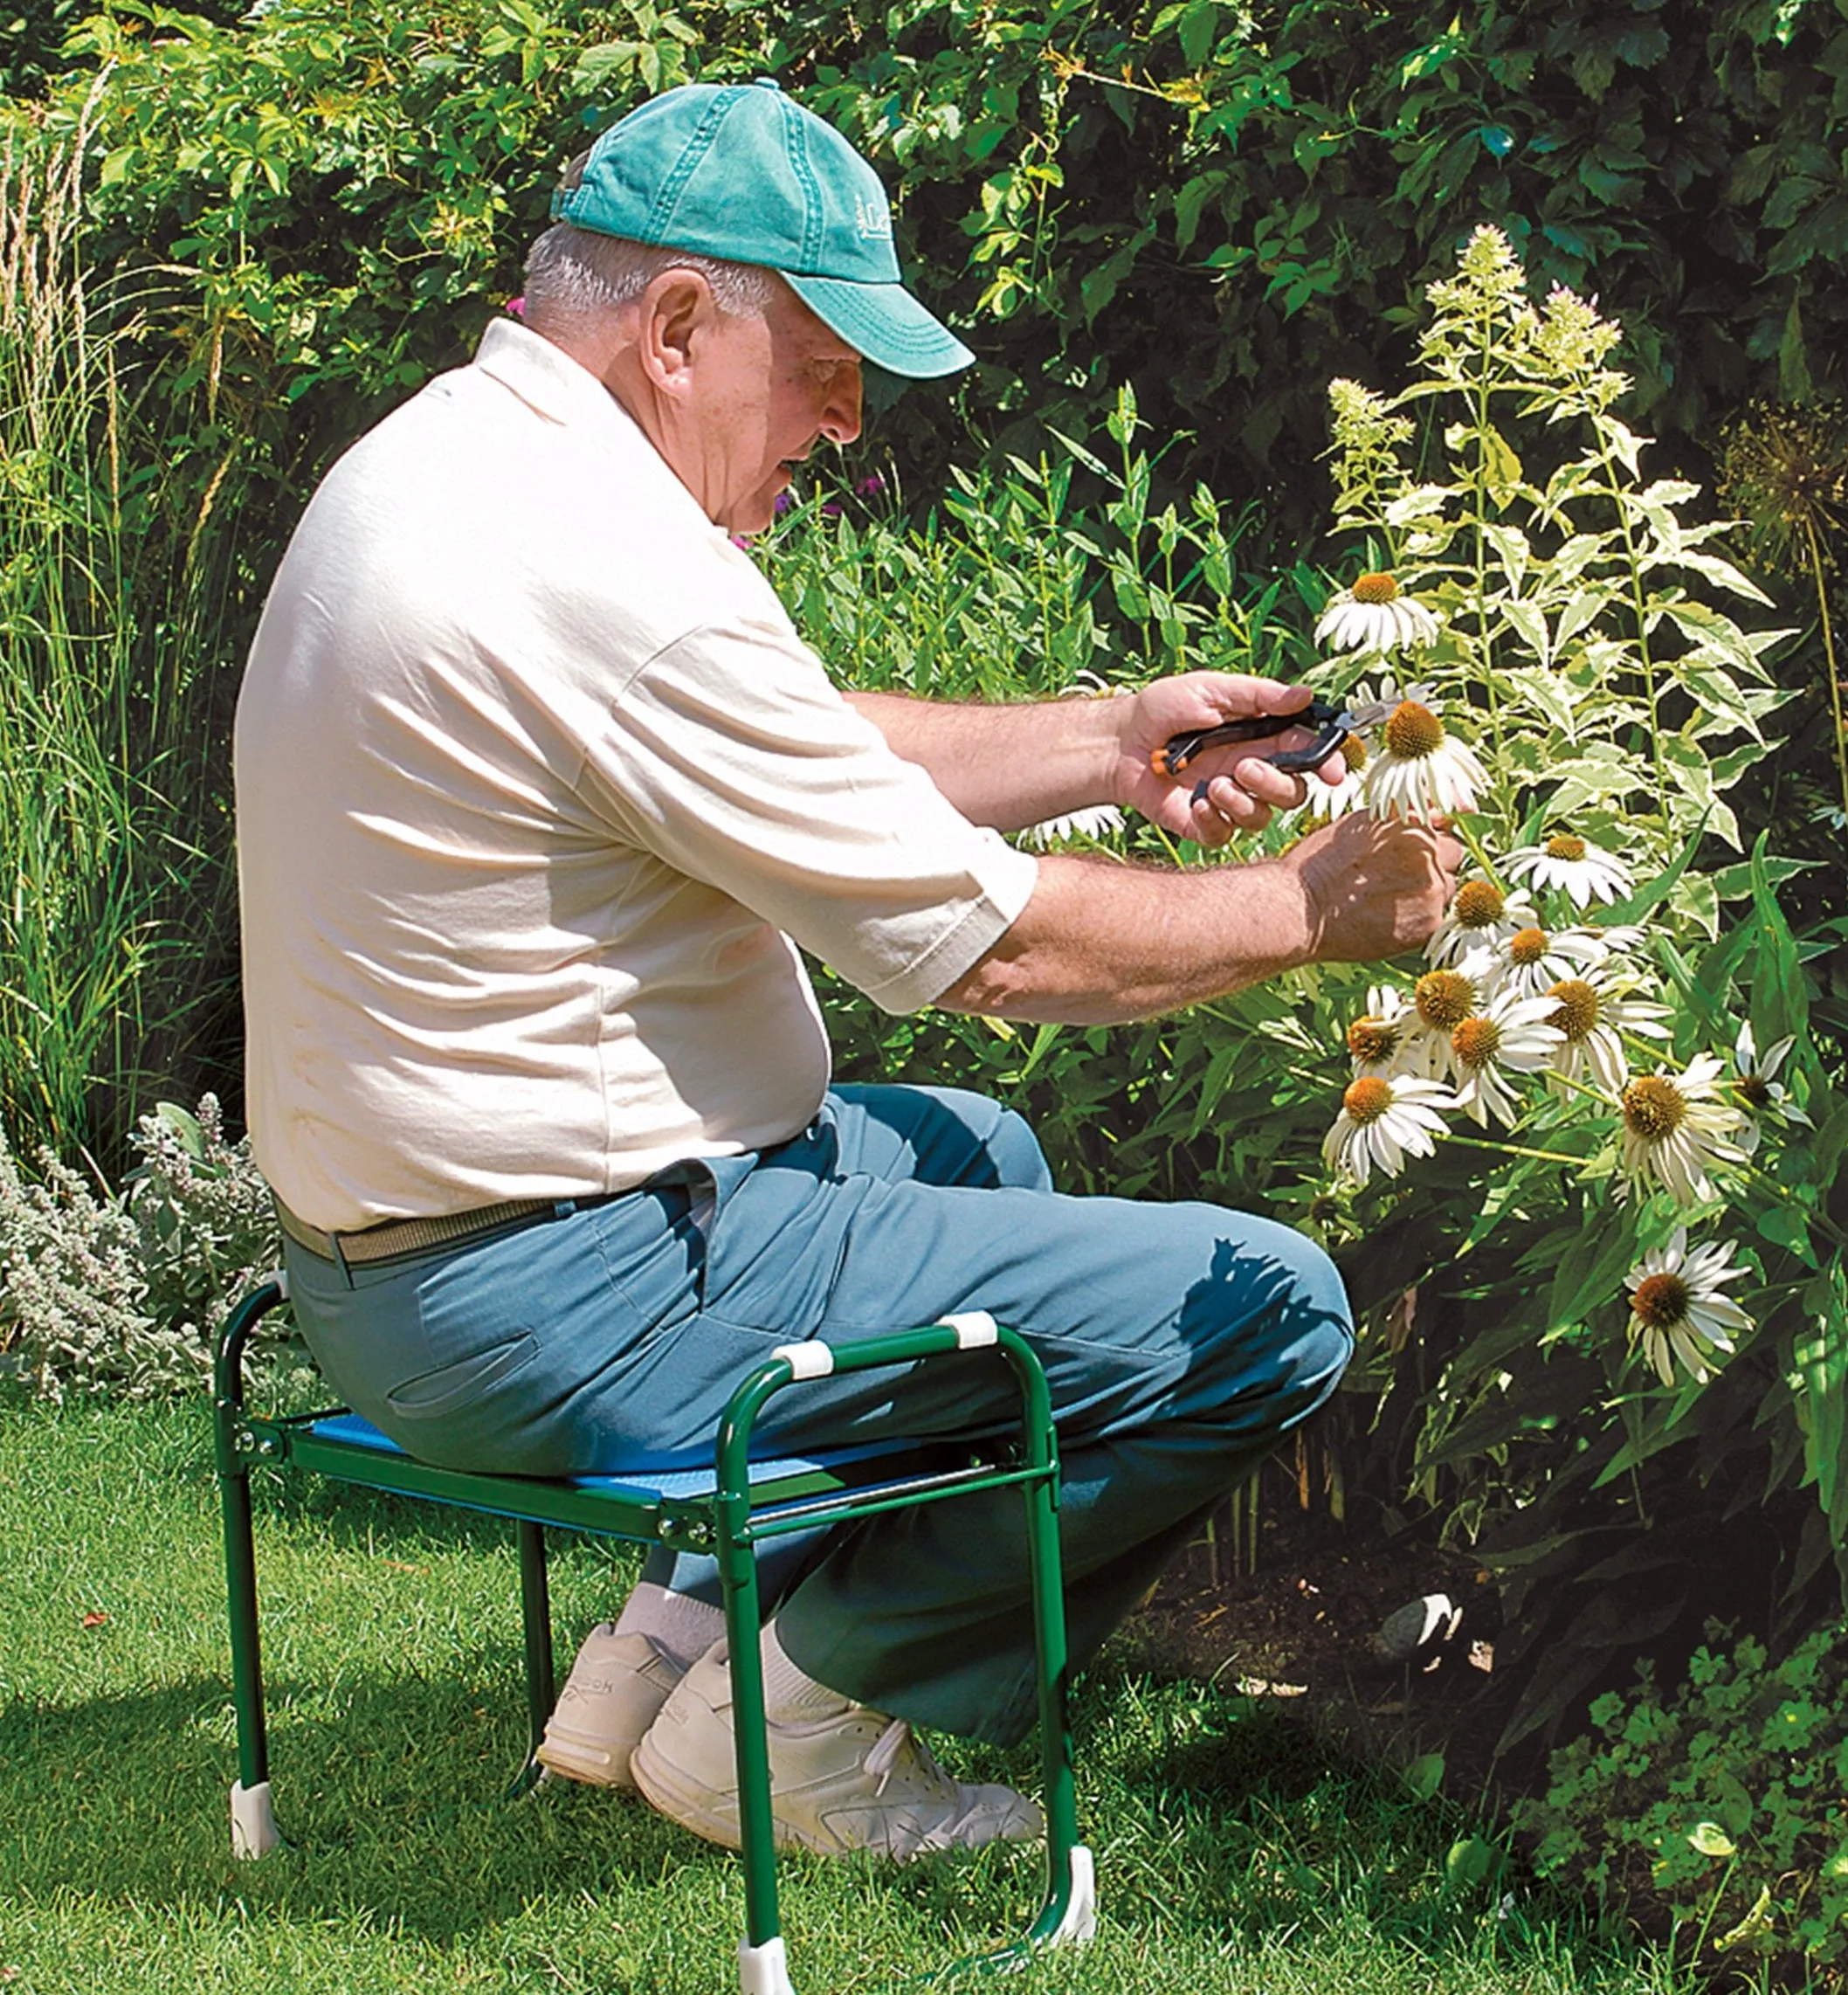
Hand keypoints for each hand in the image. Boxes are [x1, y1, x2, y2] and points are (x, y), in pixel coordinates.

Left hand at [1112, 671, 1346, 844]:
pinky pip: (1224, 835)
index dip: (1328, 764)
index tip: (1334, 772)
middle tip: (1244, 768)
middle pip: (1293, 792)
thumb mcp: (1211, 689)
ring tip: (1211, 785)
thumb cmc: (1163, 709)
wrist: (1119, 741)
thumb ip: (1259, 696)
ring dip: (1242, 803)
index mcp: (1261, 737)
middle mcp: (1250, 771)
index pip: (1308, 754)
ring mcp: (1228, 799)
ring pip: (1263, 818)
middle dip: (1276, 784)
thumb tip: (1306, 695)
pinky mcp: (1203, 822)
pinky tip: (1194, 801)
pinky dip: (1214, 821)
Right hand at [1280, 812, 1464, 962]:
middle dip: (1434, 862)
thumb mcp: (1358, 824)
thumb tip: (1437, 815)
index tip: (1413, 850)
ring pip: (1448, 887)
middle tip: (1398, 876)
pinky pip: (1437, 916)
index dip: (1429, 837)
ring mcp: (1433, 887)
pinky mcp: (1430, 921)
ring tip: (1391, 899)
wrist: (1303, 909)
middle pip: (1453, 854)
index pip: (1446, 823)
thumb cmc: (1320, 865)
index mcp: (1412, 819)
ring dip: (1428, 890)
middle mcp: (1430, 849)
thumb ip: (1400, 817)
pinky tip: (1388, 917)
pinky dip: (1419, 917)